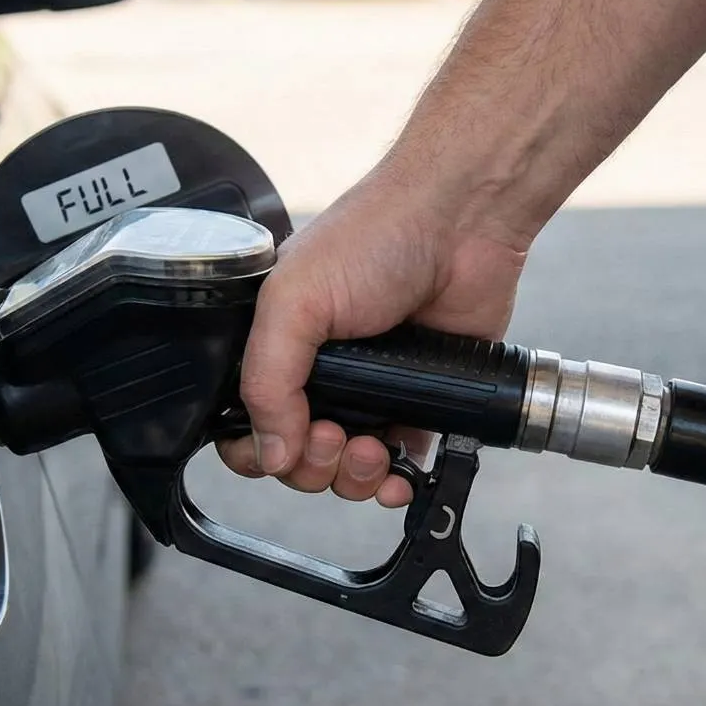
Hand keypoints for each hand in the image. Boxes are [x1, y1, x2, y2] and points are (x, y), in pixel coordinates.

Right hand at [215, 168, 529, 505]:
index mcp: (277, 343)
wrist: (461, 224)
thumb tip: (271, 452)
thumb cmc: (375, 235)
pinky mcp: (419, 400)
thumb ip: (267, 379)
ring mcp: (371, 389)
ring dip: (353, 477)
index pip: (245, 420)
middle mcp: (320, 370)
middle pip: (296, 456)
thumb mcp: (293, 300)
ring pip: (346, 468)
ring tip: (371, 450)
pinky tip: (399, 476)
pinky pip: (399, 463)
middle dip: (312, 464)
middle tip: (334, 438)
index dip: (256, 449)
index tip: (282, 447)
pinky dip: (395, 482)